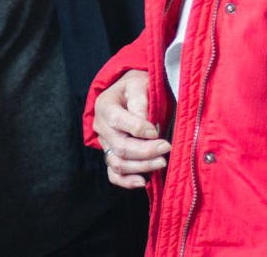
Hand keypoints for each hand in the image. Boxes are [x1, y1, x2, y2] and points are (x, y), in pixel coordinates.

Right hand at [92, 68, 169, 188]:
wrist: (131, 93)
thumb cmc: (137, 88)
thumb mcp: (139, 85)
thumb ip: (141, 102)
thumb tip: (147, 129)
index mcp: (105, 105)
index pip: (117, 121)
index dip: (137, 128)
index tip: (156, 130)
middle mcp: (100, 126)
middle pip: (120, 146)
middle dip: (145, 151)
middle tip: (166, 148)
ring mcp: (105, 144)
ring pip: (118, 163)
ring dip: (141, 166)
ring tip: (161, 162)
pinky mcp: (111, 155)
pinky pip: (114, 174)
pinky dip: (127, 181)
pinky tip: (143, 181)